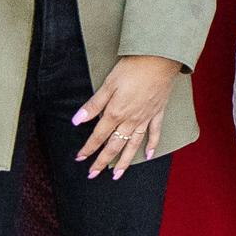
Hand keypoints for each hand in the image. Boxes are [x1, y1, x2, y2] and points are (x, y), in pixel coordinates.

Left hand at [72, 52, 181, 177]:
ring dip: (124, 162)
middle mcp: (130, 120)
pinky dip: (152, 146)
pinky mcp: (157, 113)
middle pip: (114, 146)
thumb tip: (76, 120)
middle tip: (93, 174)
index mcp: (116, 113)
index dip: (88, 148)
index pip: (98, 136)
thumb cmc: (132, 68)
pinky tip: (148, 156)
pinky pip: (154, 134)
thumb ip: (93, 105)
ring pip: (133, 145)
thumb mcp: (108, 84)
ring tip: (117, 175)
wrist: (159, 60)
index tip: (79, 158)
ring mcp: (145, 118)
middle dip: (103, 162)